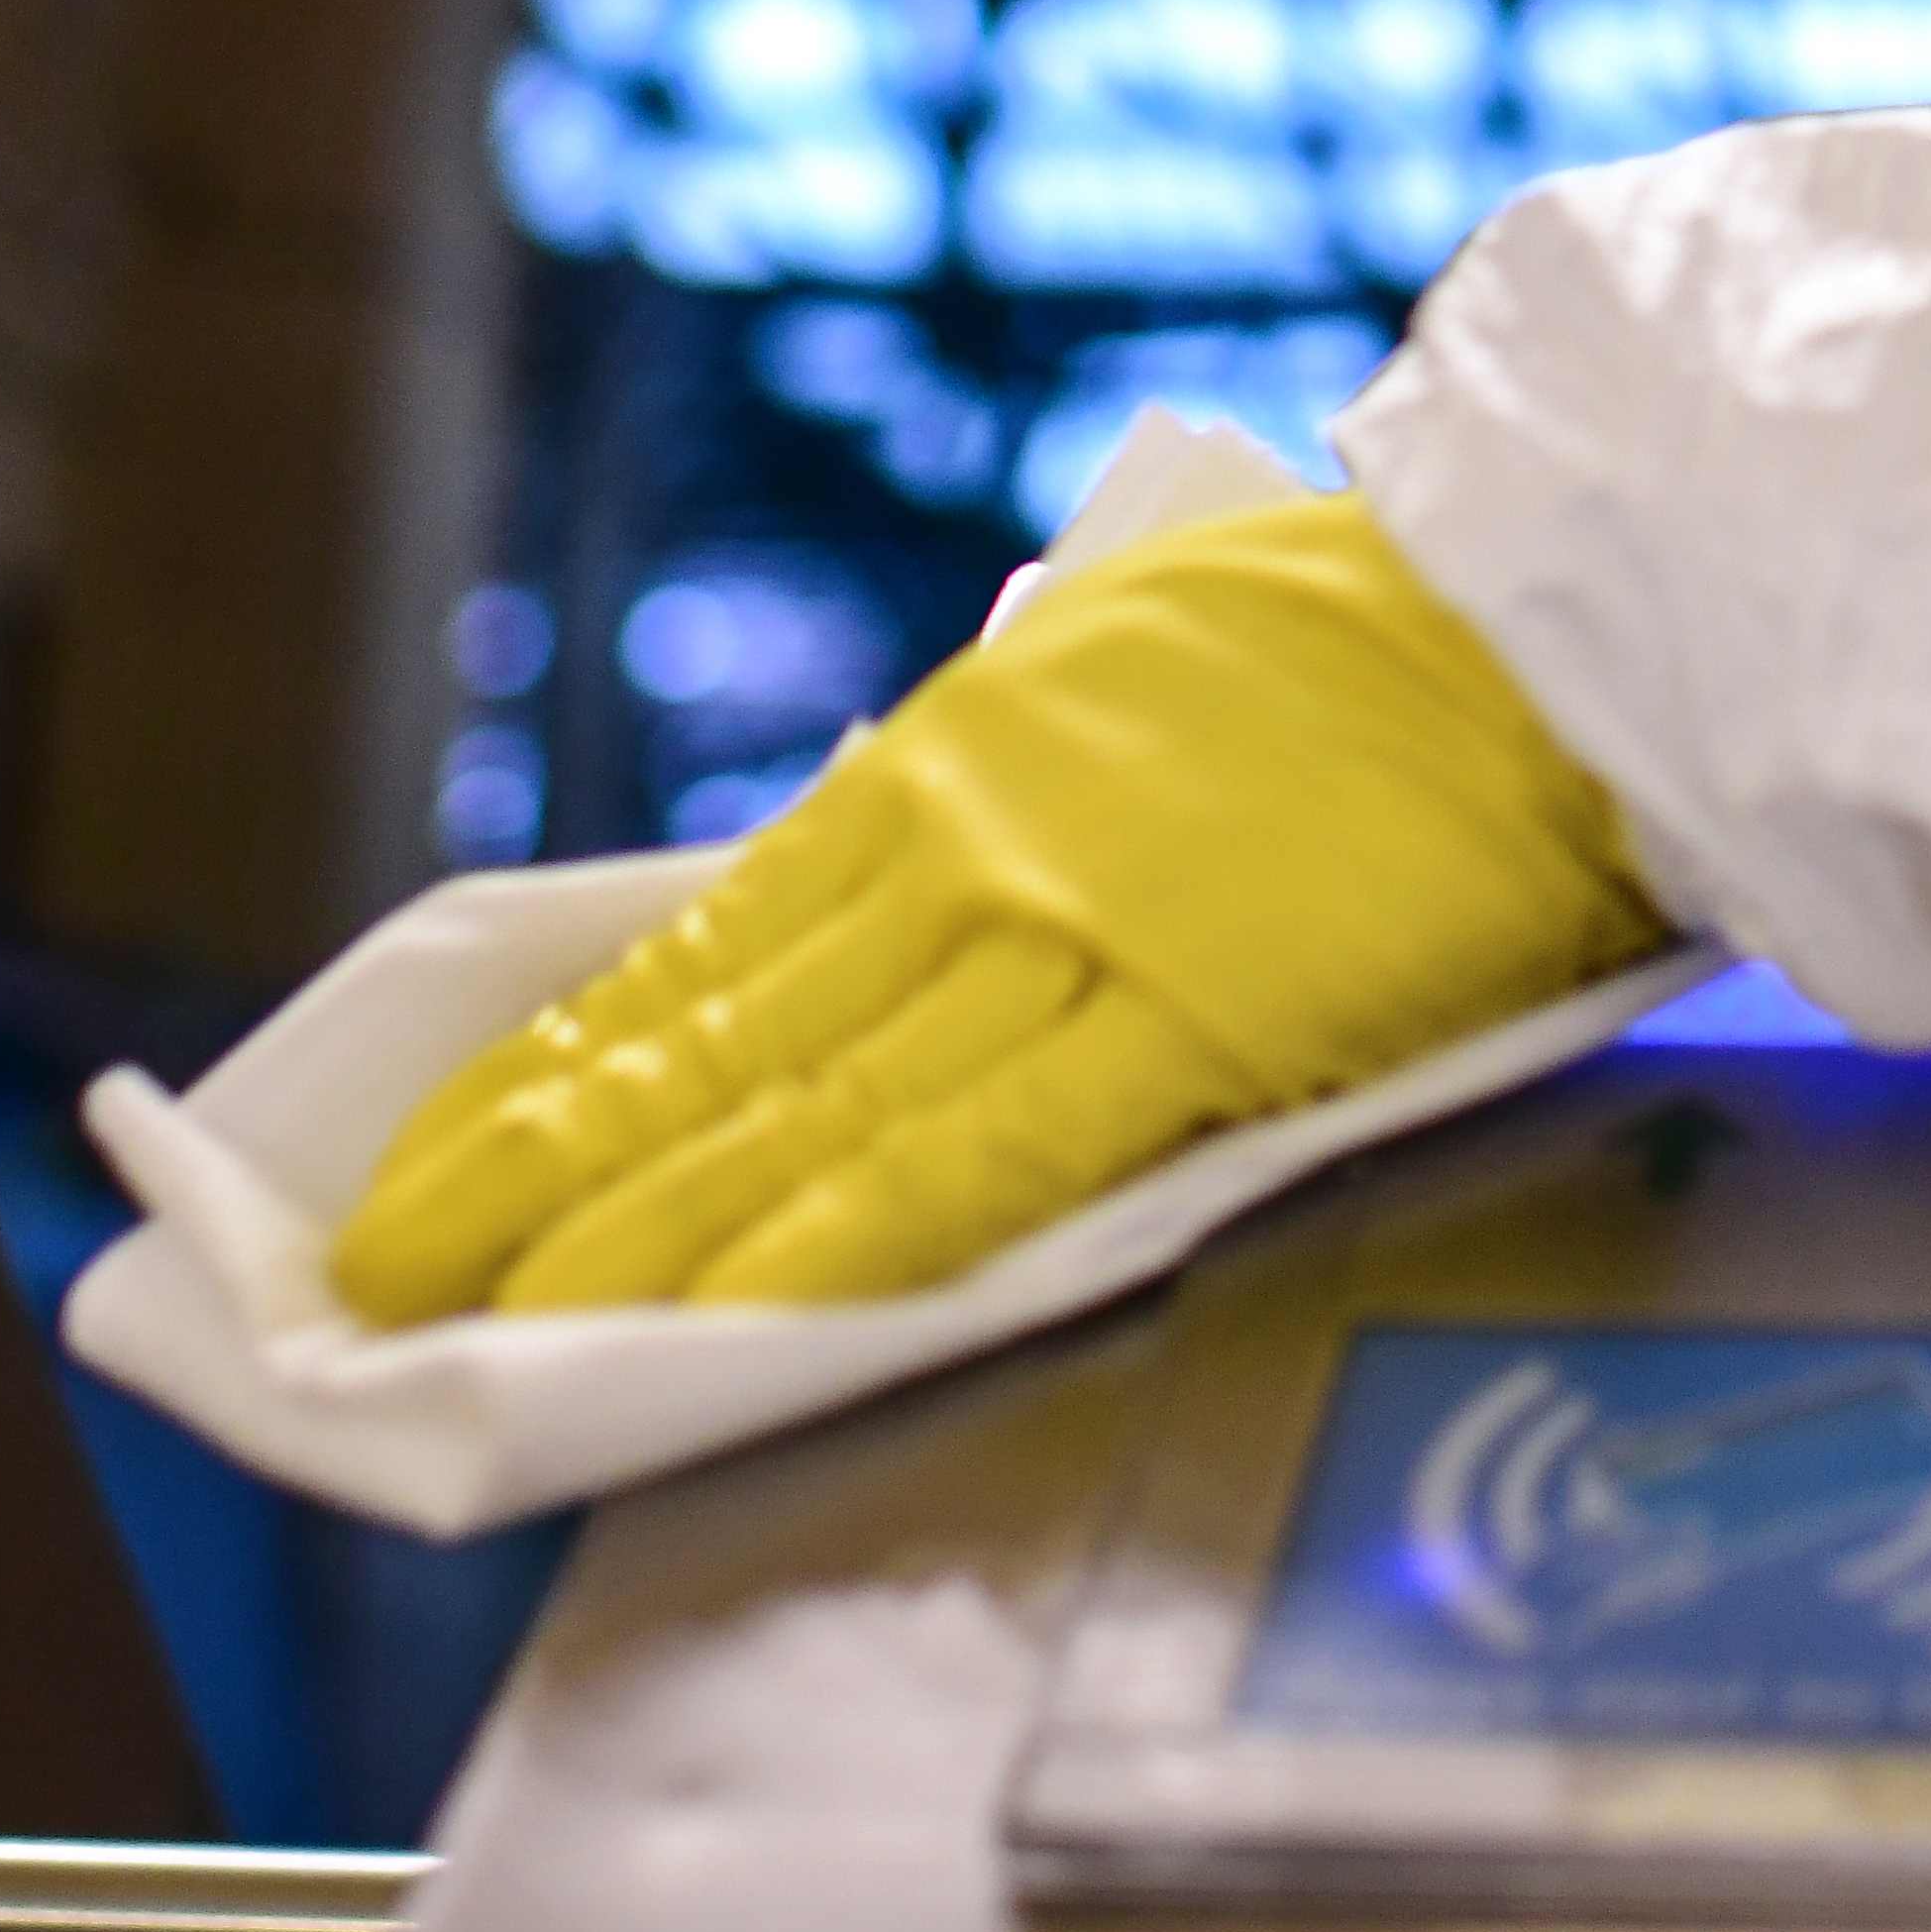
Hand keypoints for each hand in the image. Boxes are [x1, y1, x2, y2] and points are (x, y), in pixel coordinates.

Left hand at [327, 492, 1658, 1318]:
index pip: (702, 954)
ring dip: (628, 1225)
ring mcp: (1066, 929)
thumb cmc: (1380, 640)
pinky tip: (733, 1302)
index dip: (557, 1077)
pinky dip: (840, 1230)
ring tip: (479, 1327)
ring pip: (799, 1098)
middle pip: (706, 1039)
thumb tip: (906, 902)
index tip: (433, 1164)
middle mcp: (967, 845)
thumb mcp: (1135, 673)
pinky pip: (978, 1148)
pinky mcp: (1188, 1012)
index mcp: (956, 767)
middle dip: (528, 1177)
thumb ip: (1012, 796)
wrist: (1558, 604)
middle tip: (372, 1286)